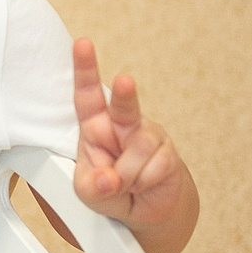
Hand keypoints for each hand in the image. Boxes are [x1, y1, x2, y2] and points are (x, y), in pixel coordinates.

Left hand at [70, 37, 193, 234]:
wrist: (144, 209)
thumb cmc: (109, 189)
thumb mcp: (87, 192)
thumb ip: (92, 186)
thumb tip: (109, 180)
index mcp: (95, 125)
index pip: (87, 94)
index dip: (85, 68)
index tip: (83, 43)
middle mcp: (122, 124)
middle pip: (124, 105)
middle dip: (124, 93)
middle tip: (124, 81)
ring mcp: (147, 136)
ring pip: (139, 149)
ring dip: (128, 175)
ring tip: (124, 184)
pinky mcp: (168, 153)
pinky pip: (155, 168)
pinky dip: (142, 183)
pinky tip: (141, 185)